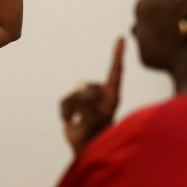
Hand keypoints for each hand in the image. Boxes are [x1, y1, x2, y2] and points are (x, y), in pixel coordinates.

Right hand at [60, 37, 124, 153]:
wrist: (86, 148)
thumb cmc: (96, 136)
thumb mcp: (94, 121)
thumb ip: (86, 104)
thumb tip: (78, 92)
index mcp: (113, 96)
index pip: (116, 72)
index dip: (118, 54)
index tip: (121, 37)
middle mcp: (100, 93)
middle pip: (86, 87)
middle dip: (82, 102)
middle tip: (86, 118)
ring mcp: (86, 98)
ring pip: (73, 94)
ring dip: (72, 109)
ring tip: (77, 122)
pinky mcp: (74, 103)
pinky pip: (65, 100)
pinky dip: (65, 112)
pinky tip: (71, 121)